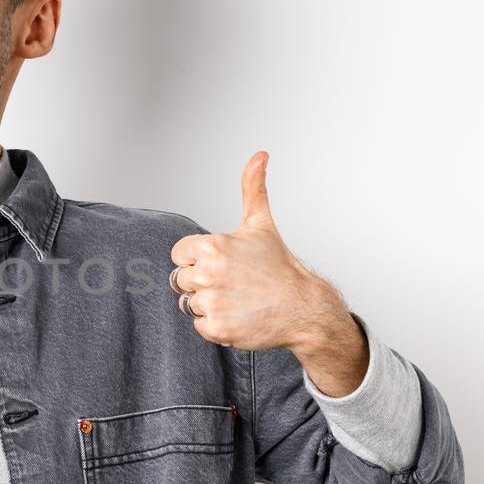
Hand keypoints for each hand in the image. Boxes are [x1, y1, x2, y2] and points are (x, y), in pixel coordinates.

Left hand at [167, 150, 343, 351]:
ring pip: (189, 303)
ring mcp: (212, 302)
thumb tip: (259, 155)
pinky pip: (199, 325)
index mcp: (211, 247)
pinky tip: (239, 315)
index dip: (197, 259)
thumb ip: (252, 189)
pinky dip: (216, 324)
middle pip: (181, 280)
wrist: (303, 307)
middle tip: (234, 282)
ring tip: (237, 299)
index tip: (222, 263)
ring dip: (209, 304)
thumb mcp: (261, 225)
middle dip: (203, 282)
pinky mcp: (217, 328)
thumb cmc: (279, 266)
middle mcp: (208, 274)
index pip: (179, 255)